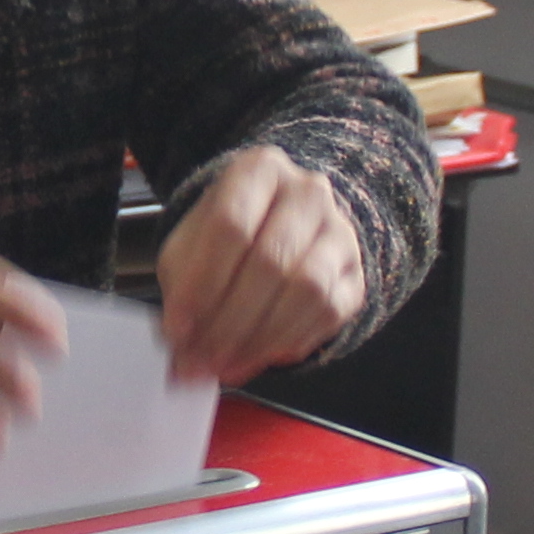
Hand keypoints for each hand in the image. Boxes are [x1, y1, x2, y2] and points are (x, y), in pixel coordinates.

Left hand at [155, 144, 365, 384]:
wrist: (279, 228)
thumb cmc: (228, 235)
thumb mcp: (192, 245)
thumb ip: (182, 287)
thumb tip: (180, 342)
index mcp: (259, 170)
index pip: (230, 225)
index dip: (202, 284)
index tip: (178, 329)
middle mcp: (307, 193)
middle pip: (271, 260)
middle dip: (231, 321)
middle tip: (202, 359)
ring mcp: (339, 231)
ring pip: (307, 289)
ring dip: (262, 337)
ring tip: (228, 364)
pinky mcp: (356, 273)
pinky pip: (330, 313)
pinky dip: (292, 341)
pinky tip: (262, 355)